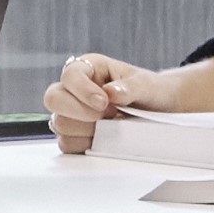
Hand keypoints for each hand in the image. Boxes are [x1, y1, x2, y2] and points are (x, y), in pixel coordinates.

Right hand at [44, 52, 171, 154]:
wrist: (159, 110)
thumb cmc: (150, 91)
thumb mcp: (147, 85)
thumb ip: (131, 87)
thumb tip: (111, 93)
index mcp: (88, 68)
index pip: (70, 75)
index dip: (82, 90)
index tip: (103, 103)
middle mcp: (74, 89)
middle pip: (54, 99)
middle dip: (80, 112)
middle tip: (109, 116)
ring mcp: (71, 113)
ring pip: (59, 124)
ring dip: (87, 129)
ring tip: (113, 126)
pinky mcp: (74, 134)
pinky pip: (67, 143)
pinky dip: (86, 144)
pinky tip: (106, 139)